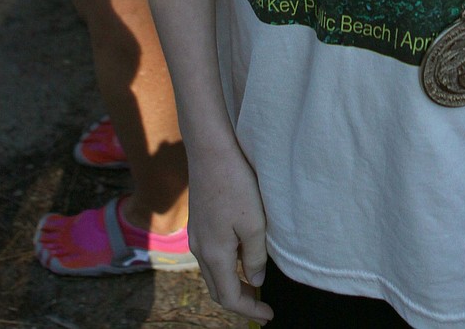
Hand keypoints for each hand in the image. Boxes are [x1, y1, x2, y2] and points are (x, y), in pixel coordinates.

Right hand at [186, 143, 273, 322]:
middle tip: (262, 304)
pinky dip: (225, 266)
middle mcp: (200, 250)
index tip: (268, 316)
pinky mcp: (198, 222)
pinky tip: (241, 255)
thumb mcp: (254, 224)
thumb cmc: (235, 185)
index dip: (249, 311)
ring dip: (232, 283)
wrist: (210, 151)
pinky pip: (210, 256)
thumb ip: (255, 257)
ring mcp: (196, 235)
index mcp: (214, 254)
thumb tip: (256, 281)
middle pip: (217, 290)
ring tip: (254, 282)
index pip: (229, 297)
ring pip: (212, 273)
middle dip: (239, 300)